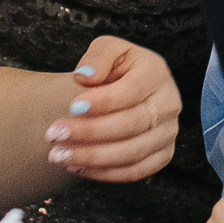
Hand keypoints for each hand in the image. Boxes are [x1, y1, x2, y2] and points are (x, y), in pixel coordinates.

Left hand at [46, 37, 179, 182]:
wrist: (126, 89)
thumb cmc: (114, 67)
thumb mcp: (106, 49)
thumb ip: (97, 57)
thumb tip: (85, 77)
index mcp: (156, 72)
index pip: (131, 91)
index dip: (103, 102)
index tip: (72, 107)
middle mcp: (169, 103)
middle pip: (131, 124)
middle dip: (90, 132)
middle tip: (54, 134)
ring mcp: (168, 132)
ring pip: (132, 153)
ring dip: (93, 157)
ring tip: (59, 155)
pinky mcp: (162, 155)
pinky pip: (136, 171)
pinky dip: (105, 173)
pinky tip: (77, 167)